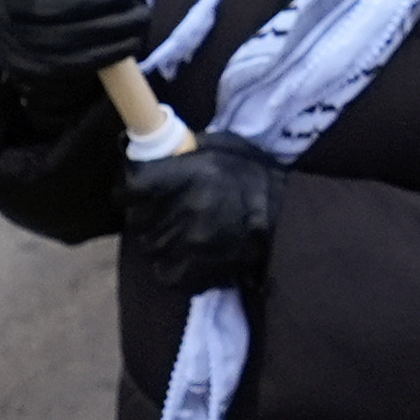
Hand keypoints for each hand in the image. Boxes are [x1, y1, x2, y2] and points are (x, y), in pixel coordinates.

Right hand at [0, 0, 154, 119]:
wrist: (52, 25)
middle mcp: (1, 1)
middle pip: (43, 5)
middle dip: (95, 0)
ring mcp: (8, 39)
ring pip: (57, 40)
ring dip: (106, 30)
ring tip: (138, 19)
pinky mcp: (25, 69)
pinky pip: (63, 67)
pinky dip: (100, 55)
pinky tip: (126, 44)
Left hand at [125, 135, 279, 293]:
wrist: (291, 223)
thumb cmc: (259, 179)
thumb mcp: (225, 147)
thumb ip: (188, 149)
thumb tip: (157, 149)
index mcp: (190, 175)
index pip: (133, 184)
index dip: (128, 186)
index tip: (133, 187)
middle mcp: (186, 209)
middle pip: (137, 217)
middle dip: (142, 212)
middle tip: (158, 208)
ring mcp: (190, 244)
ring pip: (148, 245)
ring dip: (156, 238)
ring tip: (174, 231)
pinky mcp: (196, 272)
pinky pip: (164, 271)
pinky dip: (169, 265)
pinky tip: (184, 253)